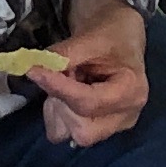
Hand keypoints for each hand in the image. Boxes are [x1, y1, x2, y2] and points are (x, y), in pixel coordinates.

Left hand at [34, 0, 149, 145]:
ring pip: (69, 133)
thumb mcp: (90, 37)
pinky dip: (56, 114)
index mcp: (131, 91)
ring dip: (57, 108)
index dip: (58, 89)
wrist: (118, 35)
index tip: (34, 71)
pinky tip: (65, 93)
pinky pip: (64, 132)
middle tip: (56, 75)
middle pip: (82, 129)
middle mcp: (124, 116)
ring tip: (66, 80)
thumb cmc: (111, 33)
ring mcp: (111, 126)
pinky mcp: (96, 128)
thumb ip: (64, 54)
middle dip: (61, 102)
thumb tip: (35, 66)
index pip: (88, 102)